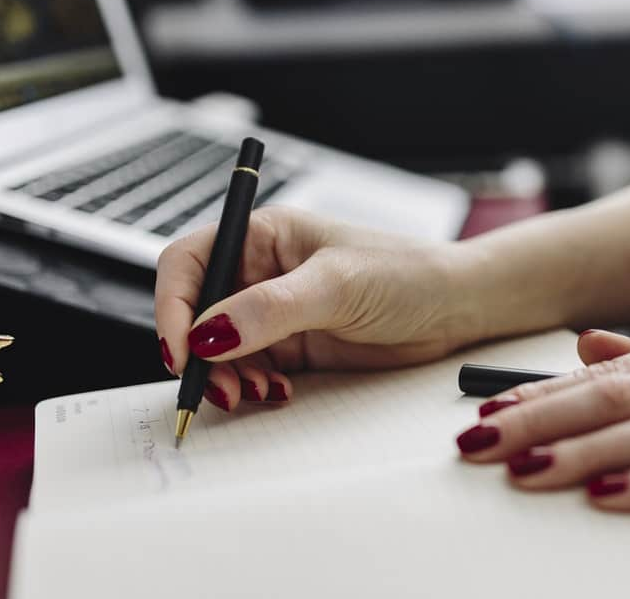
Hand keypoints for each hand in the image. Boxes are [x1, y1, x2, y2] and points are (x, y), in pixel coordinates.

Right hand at [155, 206, 480, 410]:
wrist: (456, 307)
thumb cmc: (407, 273)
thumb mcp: (337, 285)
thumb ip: (270, 309)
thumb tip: (208, 334)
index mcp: (264, 235)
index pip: (190, 264)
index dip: (173, 305)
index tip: (180, 349)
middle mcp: (262, 272)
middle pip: (196, 313)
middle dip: (197, 353)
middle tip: (218, 387)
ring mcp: (276, 312)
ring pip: (219, 349)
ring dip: (224, 377)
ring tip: (253, 393)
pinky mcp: (294, 347)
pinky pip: (250, 370)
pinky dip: (251, 387)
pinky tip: (277, 394)